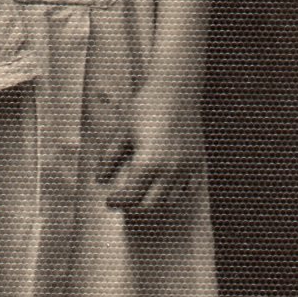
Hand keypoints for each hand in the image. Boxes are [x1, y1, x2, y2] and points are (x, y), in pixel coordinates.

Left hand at [96, 84, 204, 213]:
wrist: (175, 90)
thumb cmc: (145, 108)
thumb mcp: (122, 133)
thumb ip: (110, 159)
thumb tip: (100, 180)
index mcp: (148, 163)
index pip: (130, 196)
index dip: (117, 201)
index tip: (109, 201)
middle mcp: (169, 169)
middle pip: (150, 204)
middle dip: (134, 206)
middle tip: (123, 201)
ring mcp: (186, 167)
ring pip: (171, 199)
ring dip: (155, 200)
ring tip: (142, 194)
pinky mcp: (197, 161)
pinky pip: (190, 188)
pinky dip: (177, 192)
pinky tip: (166, 186)